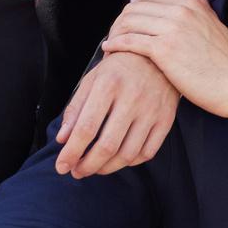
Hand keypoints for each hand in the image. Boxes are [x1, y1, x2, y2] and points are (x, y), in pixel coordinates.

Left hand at [54, 51, 179, 177]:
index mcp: (108, 85)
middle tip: (77, 172)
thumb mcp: (92, 81)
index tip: (61, 167)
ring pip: (128, 154)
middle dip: (87, 166)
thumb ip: (76, 109)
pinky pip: (147, 152)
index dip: (72, 152)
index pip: (86, 128)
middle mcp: (132, 98)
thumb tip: (63, 140)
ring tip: (95, 168)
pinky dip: (130, 162)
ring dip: (107, 168)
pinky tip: (118, 160)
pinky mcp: (166, 119)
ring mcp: (152, 110)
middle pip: (107, 145)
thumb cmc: (117, 70)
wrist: (155, 55)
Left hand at [99, 0, 227, 119]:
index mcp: (191, 4)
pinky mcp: (164, 50)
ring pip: (129, 21)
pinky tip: (110, 51)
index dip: (135, 9)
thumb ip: (205, 12)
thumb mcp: (219, 28)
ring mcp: (171, 29)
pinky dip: (116, 44)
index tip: (130, 23)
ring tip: (111, 43)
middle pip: (135, 6)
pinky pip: (130, 41)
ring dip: (116, 32)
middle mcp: (180, 11)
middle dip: (121, 19)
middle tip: (116, 34)